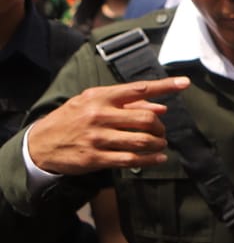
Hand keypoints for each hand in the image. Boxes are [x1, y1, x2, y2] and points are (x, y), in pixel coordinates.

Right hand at [26, 77, 189, 174]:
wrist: (39, 144)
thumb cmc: (71, 119)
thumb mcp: (91, 102)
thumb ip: (125, 102)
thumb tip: (161, 107)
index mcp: (100, 97)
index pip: (139, 89)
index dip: (165, 86)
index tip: (185, 82)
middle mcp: (99, 116)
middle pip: (146, 118)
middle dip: (160, 126)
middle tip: (162, 131)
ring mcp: (97, 138)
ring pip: (141, 140)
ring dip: (158, 143)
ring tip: (160, 144)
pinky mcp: (95, 158)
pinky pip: (131, 159)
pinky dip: (150, 159)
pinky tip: (158, 158)